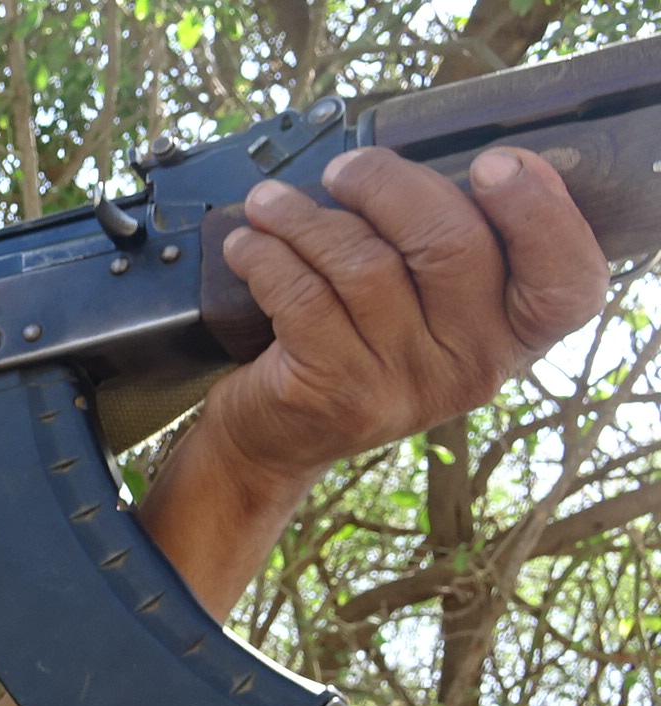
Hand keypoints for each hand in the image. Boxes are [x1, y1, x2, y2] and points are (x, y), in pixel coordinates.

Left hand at [204, 145, 608, 483]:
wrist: (279, 437)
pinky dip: (267, 256)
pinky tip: (247, 244)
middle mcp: (472, 366)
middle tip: (344, 169)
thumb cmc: (356, 343)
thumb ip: (450, 247)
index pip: (568, 284)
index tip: (494, 162)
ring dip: (305, 217)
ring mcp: (404, 384)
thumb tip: (441, 158)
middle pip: (452, 246)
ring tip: (271, 203)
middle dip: (387, 184)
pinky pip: (303, 296)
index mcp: (513, 336)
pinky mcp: (336, 392)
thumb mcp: (425, 309)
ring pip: (363, 264)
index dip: (542, 214)